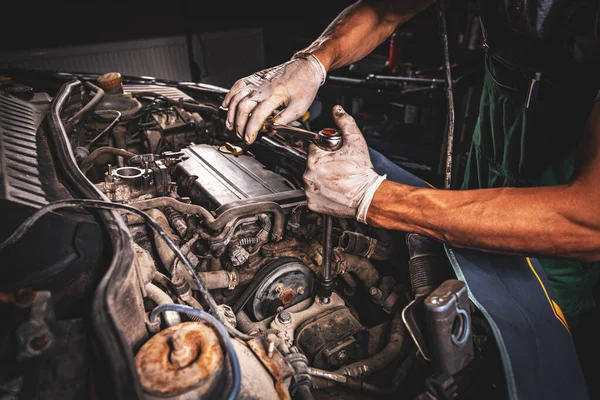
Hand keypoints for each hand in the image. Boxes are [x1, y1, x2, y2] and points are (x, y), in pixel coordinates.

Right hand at [221, 54, 325, 143]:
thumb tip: (270, 131)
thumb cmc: (304, 86)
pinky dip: (229, 96)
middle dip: (239, 125)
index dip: (251, 130)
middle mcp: (262, 88)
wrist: (305, 68)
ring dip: (231, 113)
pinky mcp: (254, 78)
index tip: (250, 139)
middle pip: (243, 108)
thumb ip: (282, 121)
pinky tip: (226, 105)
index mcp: (275, 96)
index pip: (257, 117)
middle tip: (241, 135)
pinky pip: (236, 86)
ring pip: (236, 98)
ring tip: (231, 125)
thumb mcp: (298, 109)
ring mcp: (256, 82)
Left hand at [303, 106, 385, 221]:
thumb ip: (344, 122)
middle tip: (338, 167)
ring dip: (321, 177)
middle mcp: (309, 176)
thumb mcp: (355, 141)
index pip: (314, 148)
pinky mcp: (312, 203)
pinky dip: (321, 192)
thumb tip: (337, 111)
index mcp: (315, 160)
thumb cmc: (361, 172)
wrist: (368, 196)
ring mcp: (310, 191)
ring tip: (337, 179)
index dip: (325, 149)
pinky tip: (333, 190)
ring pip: (312, 179)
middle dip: (323, 163)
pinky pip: (312, 194)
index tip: (334, 154)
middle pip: (312, 163)